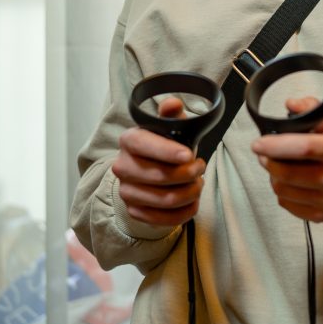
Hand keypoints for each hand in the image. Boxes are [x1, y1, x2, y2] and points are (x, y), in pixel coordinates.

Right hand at [112, 97, 205, 225]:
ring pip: (165, 199)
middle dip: (189, 173)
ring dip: (191, 192)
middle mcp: (122, 166)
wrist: (150, 172)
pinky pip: (164, 219)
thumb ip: (171, 114)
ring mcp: (126, 191)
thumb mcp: (169, 126)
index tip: (190, 155)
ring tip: (198, 182)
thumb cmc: (164, 145)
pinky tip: (193, 200)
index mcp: (129, 140)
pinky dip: (185, 211)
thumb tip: (173, 104)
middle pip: (160, 176)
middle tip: (201, 167)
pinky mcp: (134, 211)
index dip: (168, 151)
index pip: (144, 145)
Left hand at [251, 97, 322, 223]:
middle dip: (268, 161)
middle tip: (263, 153)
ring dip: (273, 177)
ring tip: (279, 166)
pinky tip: (290, 182)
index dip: (276, 145)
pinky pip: (286, 204)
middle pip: (288, 173)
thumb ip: (312, 109)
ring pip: (283, 190)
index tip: (259, 143)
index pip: (305, 147)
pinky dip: (282, 192)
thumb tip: (290, 104)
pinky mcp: (322, 215)